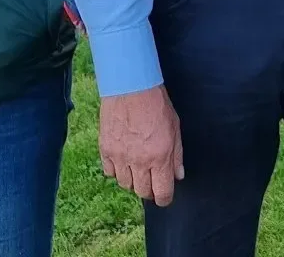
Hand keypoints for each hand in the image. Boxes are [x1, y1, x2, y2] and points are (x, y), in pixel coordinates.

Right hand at [99, 85, 184, 205]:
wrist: (131, 85)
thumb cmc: (156, 103)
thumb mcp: (175, 127)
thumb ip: (177, 155)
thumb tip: (178, 176)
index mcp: (160, 156)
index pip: (162, 193)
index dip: (164, 198)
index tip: (164, 195)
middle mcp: (139, 161)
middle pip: (142, 192)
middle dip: (149, 189)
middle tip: (151, 178)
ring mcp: (120, 156)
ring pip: (125, 184)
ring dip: (132, 179)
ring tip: (137, 165)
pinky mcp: (105, 149)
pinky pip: (109, 172)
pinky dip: (116, 169)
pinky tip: (123, 158)